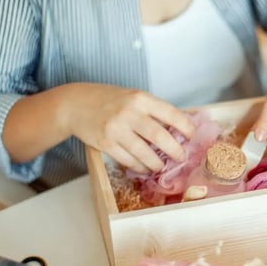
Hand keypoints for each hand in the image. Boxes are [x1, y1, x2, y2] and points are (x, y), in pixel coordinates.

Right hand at [64, 84, 195, 173]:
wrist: (74, 104)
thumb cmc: (107, 100)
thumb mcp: (132, 97)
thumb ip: (152, 110)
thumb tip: (178, 129)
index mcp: (140, 98)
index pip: (170, 113)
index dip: (186, 127)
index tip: (192, 136)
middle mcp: (129, 112)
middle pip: (160, 136)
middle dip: (175, 150)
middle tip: (181, 157)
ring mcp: (116, 129)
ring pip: (144, 153)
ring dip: (156, 164)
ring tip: (161, 167)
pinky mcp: (105, 143)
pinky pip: (128, 160)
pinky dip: (139, 167)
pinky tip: (144, 168)